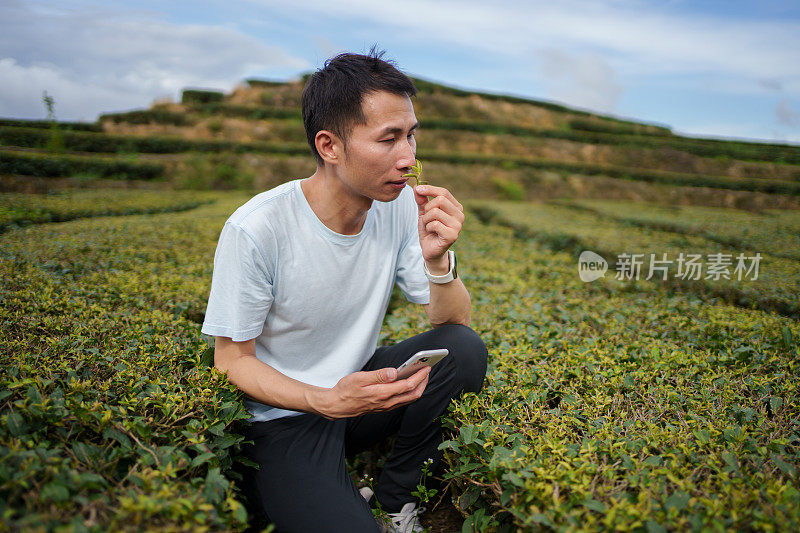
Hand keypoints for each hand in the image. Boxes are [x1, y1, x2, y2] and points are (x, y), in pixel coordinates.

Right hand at [315, 365, 430, 418]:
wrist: (336, 406)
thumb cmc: (346, 390)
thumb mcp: (359, 378)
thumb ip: (378, 376)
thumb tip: (394, 372)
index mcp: (382, 394)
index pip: (407, 385)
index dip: (419, 376)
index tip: (426, 367)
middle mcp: (386, 402)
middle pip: (413, 394)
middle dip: (423, 382)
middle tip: (428, 370)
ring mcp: (386, 407)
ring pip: (409, 399)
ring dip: (418, 388)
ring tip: (422, 375)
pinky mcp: (384, 408)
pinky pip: (402, 402)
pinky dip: (410, 393)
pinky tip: (410, 384)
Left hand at [413, 184, 464, 263]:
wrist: (431, 250)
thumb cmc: (430, 230)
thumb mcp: (424, 213)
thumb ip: (421, 200)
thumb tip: (416, 187)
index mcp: (456, 207)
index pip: (444, 192)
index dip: (430, 189)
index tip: (418, 189)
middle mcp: (460, 215)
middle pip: (440, 200)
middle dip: (427, 208)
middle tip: (426, 218)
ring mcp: (458, 226)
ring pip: (435, 212)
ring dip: (426, 219)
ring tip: (428, 226)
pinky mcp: (452, 235)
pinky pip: (434, 224)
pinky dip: (428, 228)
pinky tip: (431, 232)